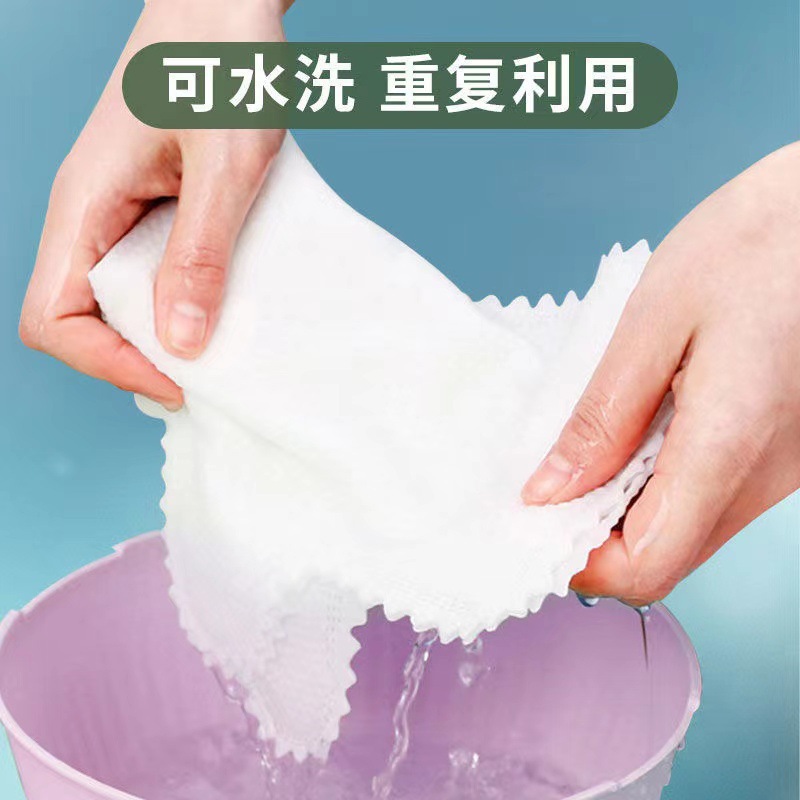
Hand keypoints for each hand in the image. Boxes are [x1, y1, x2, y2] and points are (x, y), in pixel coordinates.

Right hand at [19, 0, 291, 408]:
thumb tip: (181, 342)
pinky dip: (180, 301)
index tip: (177, 379)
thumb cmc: (222, 65)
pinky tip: (225, 305)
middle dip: (135, 357)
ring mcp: (118, 213)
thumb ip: (200, 253)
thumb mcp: (225, 167)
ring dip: (160, 333)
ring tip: (219, 349)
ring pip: (115, 301)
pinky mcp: (149, 208)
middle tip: (205, 374)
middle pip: (80, 320)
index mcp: (84, 205)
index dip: (105, 364)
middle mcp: (89, 216)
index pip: (53, 319)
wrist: (228, 9)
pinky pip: (148, 273)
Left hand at [522, 143, 799, 605]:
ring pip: (684, 530)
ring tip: (580, 448)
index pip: (646, 566)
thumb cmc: (764, 239)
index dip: (579, 563)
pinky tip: (630, 431)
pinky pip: (707, 494)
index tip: (529, 524)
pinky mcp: (781, 451)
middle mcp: (764, 478)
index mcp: (728, 445)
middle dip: (591, 537)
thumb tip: (550, 492)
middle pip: (663, 556)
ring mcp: (780, 470)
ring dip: (620, 508)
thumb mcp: (659, 316)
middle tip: (541, 482)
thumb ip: (603, 416)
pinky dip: (655, 482)